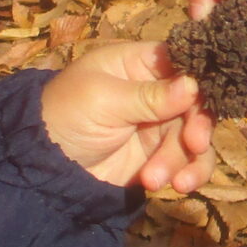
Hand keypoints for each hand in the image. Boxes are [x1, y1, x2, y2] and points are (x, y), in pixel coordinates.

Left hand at [41, 41, 213, 191]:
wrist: (42, 169)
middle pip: (195, 101)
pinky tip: (176, 186)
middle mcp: (154, 90)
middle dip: (197, 125)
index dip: (200, 78)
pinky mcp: (159, 156)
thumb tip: (194, 85)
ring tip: (158, 178)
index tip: (204, 100)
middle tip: (193, 143)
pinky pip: (188, 161)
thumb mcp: (103, 101)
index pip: (183, 61)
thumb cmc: (65, 117)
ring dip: (184, 157)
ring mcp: (158, 125)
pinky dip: (188, 172)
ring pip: (194, 135)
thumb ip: (149, 96)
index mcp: (137, 64)